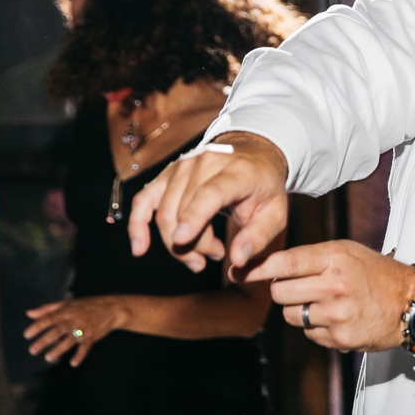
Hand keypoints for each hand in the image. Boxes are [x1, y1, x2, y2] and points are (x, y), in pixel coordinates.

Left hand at [25, 294, 131, 365]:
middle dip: (44, 340)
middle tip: (32, 350)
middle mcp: (73, 319)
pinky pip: (85, 347)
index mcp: (65, 310)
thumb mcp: (66, 303)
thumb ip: (47, 309)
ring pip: (70, 339)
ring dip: (59, 349)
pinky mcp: (92, 336)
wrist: (110, 308)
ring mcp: (83, 328)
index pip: (49, 318)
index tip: (27, 335)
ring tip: (48, 358)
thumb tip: (28, 313)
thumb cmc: (85, 306)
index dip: (38, 326)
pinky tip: (73, 363)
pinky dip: (80, 355)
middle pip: (57, 330)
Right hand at [127, 129, 289, 275]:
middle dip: (194, 245)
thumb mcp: (276, 213)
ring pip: (164, 210)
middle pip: (183, 208)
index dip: (194, 215)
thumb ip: (258, 238)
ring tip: (199, 258)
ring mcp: (182, 166)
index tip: (182, 241)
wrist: (253, 154)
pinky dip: (138, 223)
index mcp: (236, 171)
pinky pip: (145, 199)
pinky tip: (139, 247)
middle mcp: (204, 163)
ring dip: (177, 243)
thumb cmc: (264, 187)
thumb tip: (237, 260)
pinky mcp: (168, 174)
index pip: (209, 192)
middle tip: (216, 256)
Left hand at [258, 240, 414, 351]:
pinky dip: (314, 326)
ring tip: (319, 301)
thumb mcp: (345, 251)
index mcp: (334, 259)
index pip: (285, 262)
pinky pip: (308, 333)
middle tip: (295, 286)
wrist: (409, 302)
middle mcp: (333, 286)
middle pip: (279, 292)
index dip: (259, 268)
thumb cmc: (372, 271)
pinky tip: (334, 317)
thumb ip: (310, 257)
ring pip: (290, 314)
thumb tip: (269, 267)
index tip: (241, 271)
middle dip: (280, 289)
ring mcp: (336, 315)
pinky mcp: (340, 339)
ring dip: (297, 309)